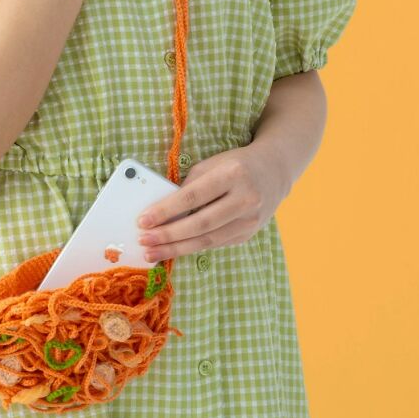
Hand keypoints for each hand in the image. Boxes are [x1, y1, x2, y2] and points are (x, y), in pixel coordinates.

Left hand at [136, 141, 289, 261]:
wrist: (275, 171)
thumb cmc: (235, 165)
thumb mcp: (213, 165)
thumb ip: (189, 186)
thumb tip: (161, 214)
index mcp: (234, 174)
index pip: (193, 197)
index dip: (166, 211)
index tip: (143, 221)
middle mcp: (246, 198)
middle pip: (199, 224)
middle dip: (167, 235)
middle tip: (143, 241)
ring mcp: (250, 220)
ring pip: (207, 241)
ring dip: (175, 249)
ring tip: (152, 253)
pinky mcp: (248, 234)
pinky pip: (214, 244)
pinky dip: (191, 248)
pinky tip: (173, 250)